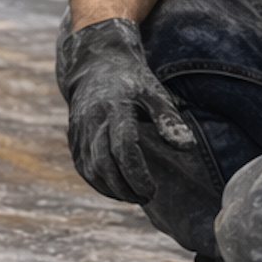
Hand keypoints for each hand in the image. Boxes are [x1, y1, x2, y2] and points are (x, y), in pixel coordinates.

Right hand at [57, 17, 198, 204]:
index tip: (153, 189)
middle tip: (147, 196)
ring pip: (91, 170)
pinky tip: (117, 189)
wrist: (95, 65)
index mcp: (115, 108)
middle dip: (125, 188)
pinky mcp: (73, 139)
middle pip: (105, 164)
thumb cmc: (132, 81)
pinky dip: (99, 184)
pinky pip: (83, 168)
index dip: (137, 174)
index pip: (123, 148)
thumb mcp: (155, 93)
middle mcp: (92, 120)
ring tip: (134, 196)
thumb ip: (169, 120)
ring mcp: (79, 131)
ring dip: (112, 189)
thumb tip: (187, 146)